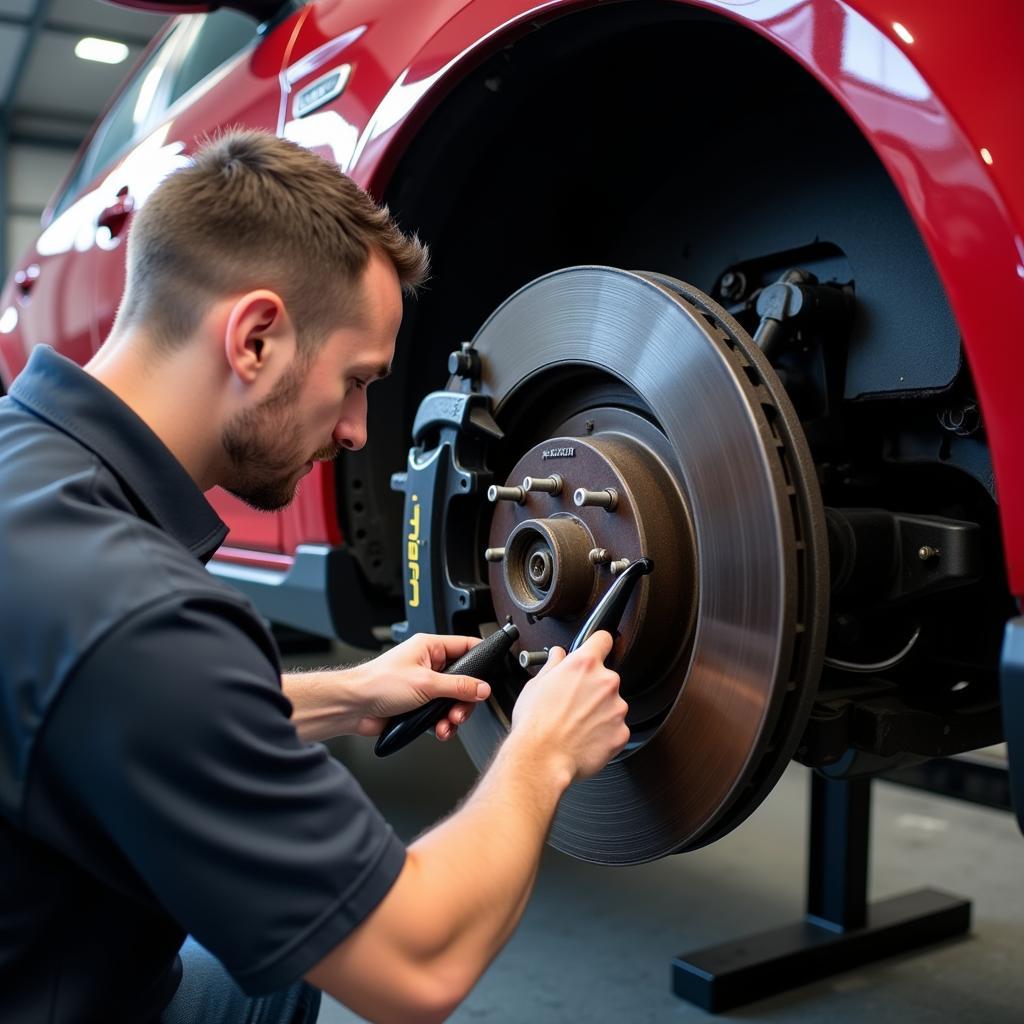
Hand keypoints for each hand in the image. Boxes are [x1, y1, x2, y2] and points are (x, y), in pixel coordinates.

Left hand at [347, 633, 488, 740]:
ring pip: (452, 701)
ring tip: (447, 724)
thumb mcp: (425, 683)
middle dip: (464, 700)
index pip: (465, 646)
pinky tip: (438, 730)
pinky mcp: (418, 706)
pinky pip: (439, 714)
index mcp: (429, 647)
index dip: (480, 658)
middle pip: (462, 680)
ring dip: (452, 716)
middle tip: (460, 711)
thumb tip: (481, 688)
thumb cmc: (377, 683)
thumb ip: (458, 686)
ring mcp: (423, 686)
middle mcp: (427, 665)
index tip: (491, 672)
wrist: (353, 707)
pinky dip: (441, 724)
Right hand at [509, 631, 628, 780]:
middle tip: (572, 703)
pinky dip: (604, 732)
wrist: (542, 759)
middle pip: (606, 677)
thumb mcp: (536, 684)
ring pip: (612, 704)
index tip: (597, 649)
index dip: (598, 644)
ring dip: (599, 711)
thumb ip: (553, 664)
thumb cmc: (535, 724)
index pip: (602, 639)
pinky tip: (584, 738)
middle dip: (593, 687)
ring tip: (576, 724)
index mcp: (584, 664)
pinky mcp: (622, 732)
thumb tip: (558, 655)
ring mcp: (617, 708)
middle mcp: (606, 682)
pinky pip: (615, 727)